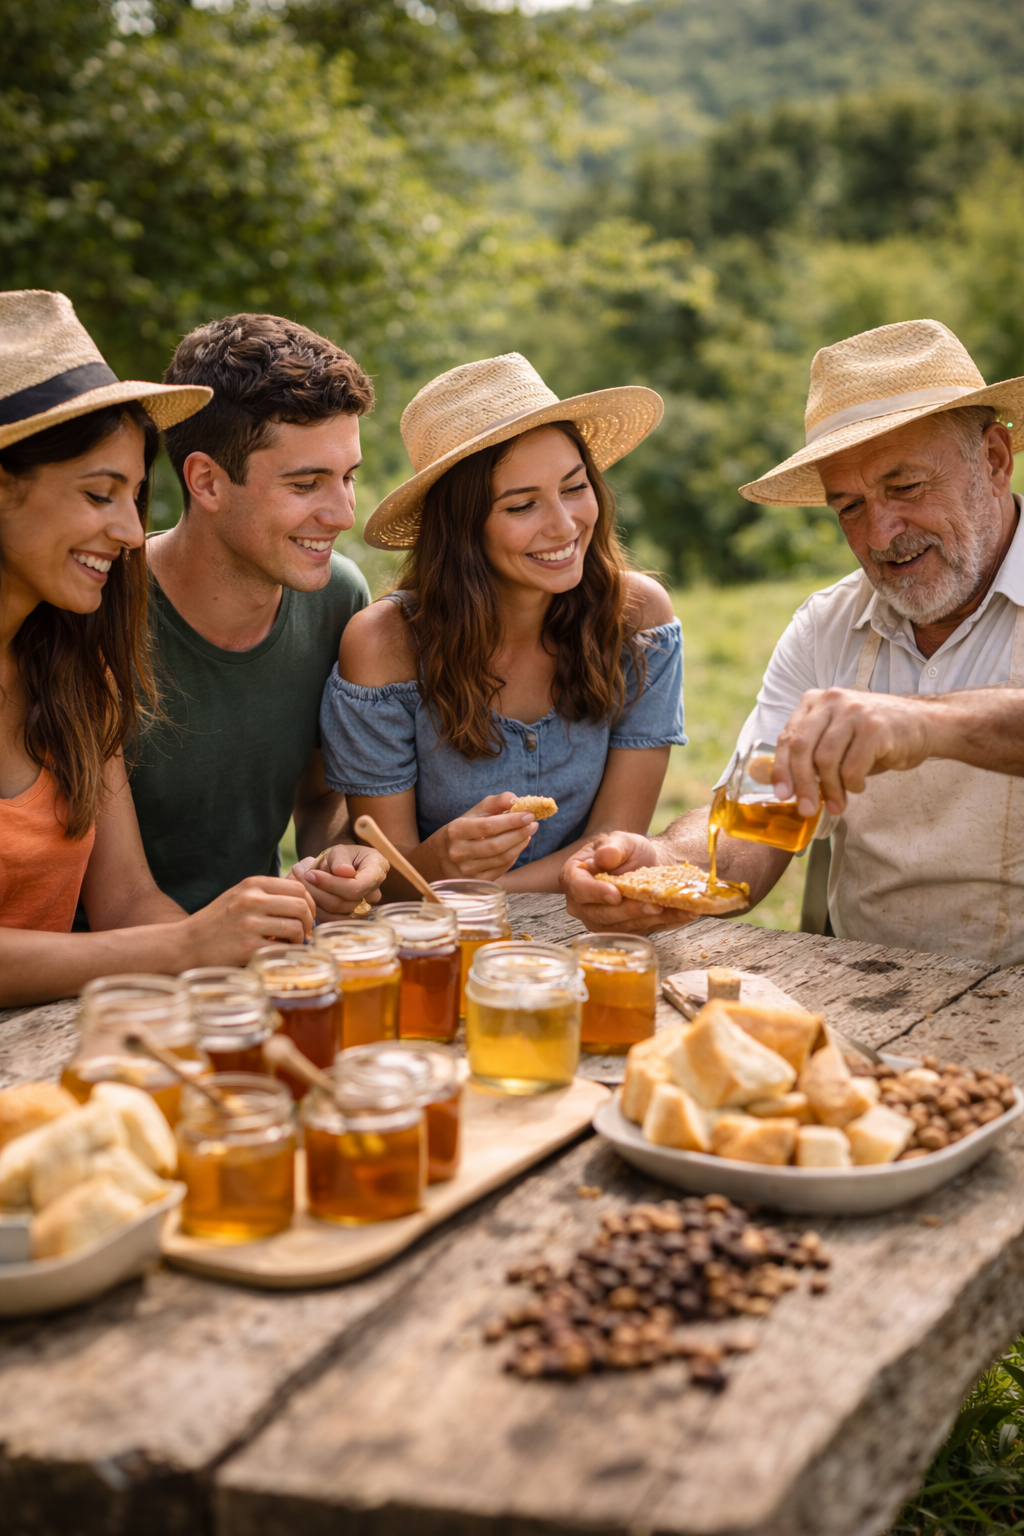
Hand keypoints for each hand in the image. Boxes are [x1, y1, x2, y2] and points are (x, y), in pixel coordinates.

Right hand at [184, 877, 316, 964]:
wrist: (186, 944)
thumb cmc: (217, 922)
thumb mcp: (239, 896)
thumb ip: (267, 894)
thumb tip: (305, 900)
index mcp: (252, 884)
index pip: (298, 887)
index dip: (309, 903)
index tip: (306, 916)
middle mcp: (251, 900)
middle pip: (301, 906)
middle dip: (309, 922)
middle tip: (304, 933)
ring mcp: (249, 924)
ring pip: (296, 928)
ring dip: (299, 939)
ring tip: (289, 944)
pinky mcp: (247, 947)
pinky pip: (282, 948)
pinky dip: (285, 952)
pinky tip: (276, 953)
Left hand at [289, 844, 388, 919]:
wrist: (342, 869)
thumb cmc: (342, 857)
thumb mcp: (340, 850)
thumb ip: (340, 858)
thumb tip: (343, 871)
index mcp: (378, 870)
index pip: (357, 886)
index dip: (332, 884)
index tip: (310, 874)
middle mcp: (375, 893)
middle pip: (346, 903)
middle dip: (318, 891)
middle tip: (299, 878)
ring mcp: (365, 909)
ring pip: (336, 915)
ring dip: (314, 901)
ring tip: (302, 885)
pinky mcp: (351, 920)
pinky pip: (331, 922)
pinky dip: (316, 910)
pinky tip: (309, 897)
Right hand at [435, 793, 538, 880]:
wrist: (441, 857)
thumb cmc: (462, 830)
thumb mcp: (473, 813)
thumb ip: (495, 802)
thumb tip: (515, 800)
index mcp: (456, 831)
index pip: (487, 826)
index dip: (511, 821)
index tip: (529, 814)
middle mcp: (459, 853)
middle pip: (497, 845)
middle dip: (519, 833)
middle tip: (533, 824)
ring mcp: (467, 870)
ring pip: (502, 858)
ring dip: (520, 845)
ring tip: (528, 833)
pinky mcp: (476, 881)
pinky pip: (502, 869)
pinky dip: (514, 856)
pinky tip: (518, 846)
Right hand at [561, 831, 696, 933]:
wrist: (645, 864)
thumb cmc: (628, 852)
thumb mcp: (622, 840)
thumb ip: (612, 847)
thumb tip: (603, 857)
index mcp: (575, 877)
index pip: (579, 889)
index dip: (596, 893)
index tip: (616, 894)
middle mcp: (583, 905)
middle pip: (602, 914)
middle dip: (630, 911)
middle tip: (653, 905)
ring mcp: (601, 921)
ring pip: (623, 926)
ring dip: (651, 920)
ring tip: (675, 909)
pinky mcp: (623, 930)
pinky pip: (643, 930)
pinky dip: (666, 922)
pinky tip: (684, 914)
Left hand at [773, 688, 933, 816]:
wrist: (923, 725)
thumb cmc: (875, 737)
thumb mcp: (837, 738)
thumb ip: (811, 753)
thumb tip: (784, 785)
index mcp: (816, 701)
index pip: (788, 737)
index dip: (781, 769)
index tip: (782, 795)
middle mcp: (832, 700)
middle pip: (802, 748)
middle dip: (802, 784)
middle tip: (806, 809)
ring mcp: (854, 711)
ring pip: (825, 761)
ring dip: (830, 789)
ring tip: (838, 803)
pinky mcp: (874, 727)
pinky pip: (851, 768)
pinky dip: (853, 784)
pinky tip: (859, 786)